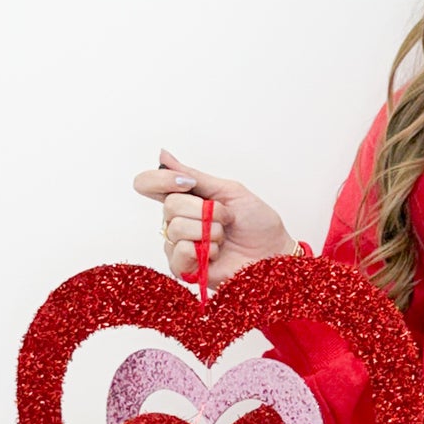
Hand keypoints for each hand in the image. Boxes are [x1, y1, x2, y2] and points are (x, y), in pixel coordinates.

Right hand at [131, 148, 295, 288]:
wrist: (275, 253)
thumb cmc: (257, 224)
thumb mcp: (228, 191)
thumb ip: (194, 176)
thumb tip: (163, 155)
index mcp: (185, 200)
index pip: (149, 184)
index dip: (161, 179)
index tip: (188, 183)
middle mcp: (177, 221)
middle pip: (170, 206)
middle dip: (206, 210)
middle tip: (226, 219)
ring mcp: (179, 246)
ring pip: (177, 228)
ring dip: (210, 231)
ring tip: (224, 239)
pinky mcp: (184, 269)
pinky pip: (179, 252)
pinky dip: (203, 250)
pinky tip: (216, 254)